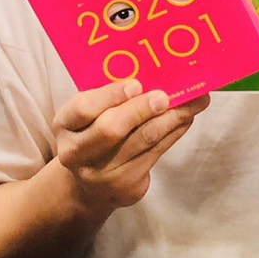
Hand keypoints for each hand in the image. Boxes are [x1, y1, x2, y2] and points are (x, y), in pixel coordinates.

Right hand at [52, 80, 208, 217]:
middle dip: (142, 109)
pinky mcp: (126, 185)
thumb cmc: (94, 133)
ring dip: (172, 118)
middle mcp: (76, 152)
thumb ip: (110, 96)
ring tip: (194, 101)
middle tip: (166, 96)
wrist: (88, 185)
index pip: (83, 109)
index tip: (136, 84)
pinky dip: (175, 132)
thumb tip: (155, 72)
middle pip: (111, 129)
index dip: (110, 96)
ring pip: (142, 141)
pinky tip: (187, 118)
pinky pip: (156, 153)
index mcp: (64, 125)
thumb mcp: (91, 114)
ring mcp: (101, 173)